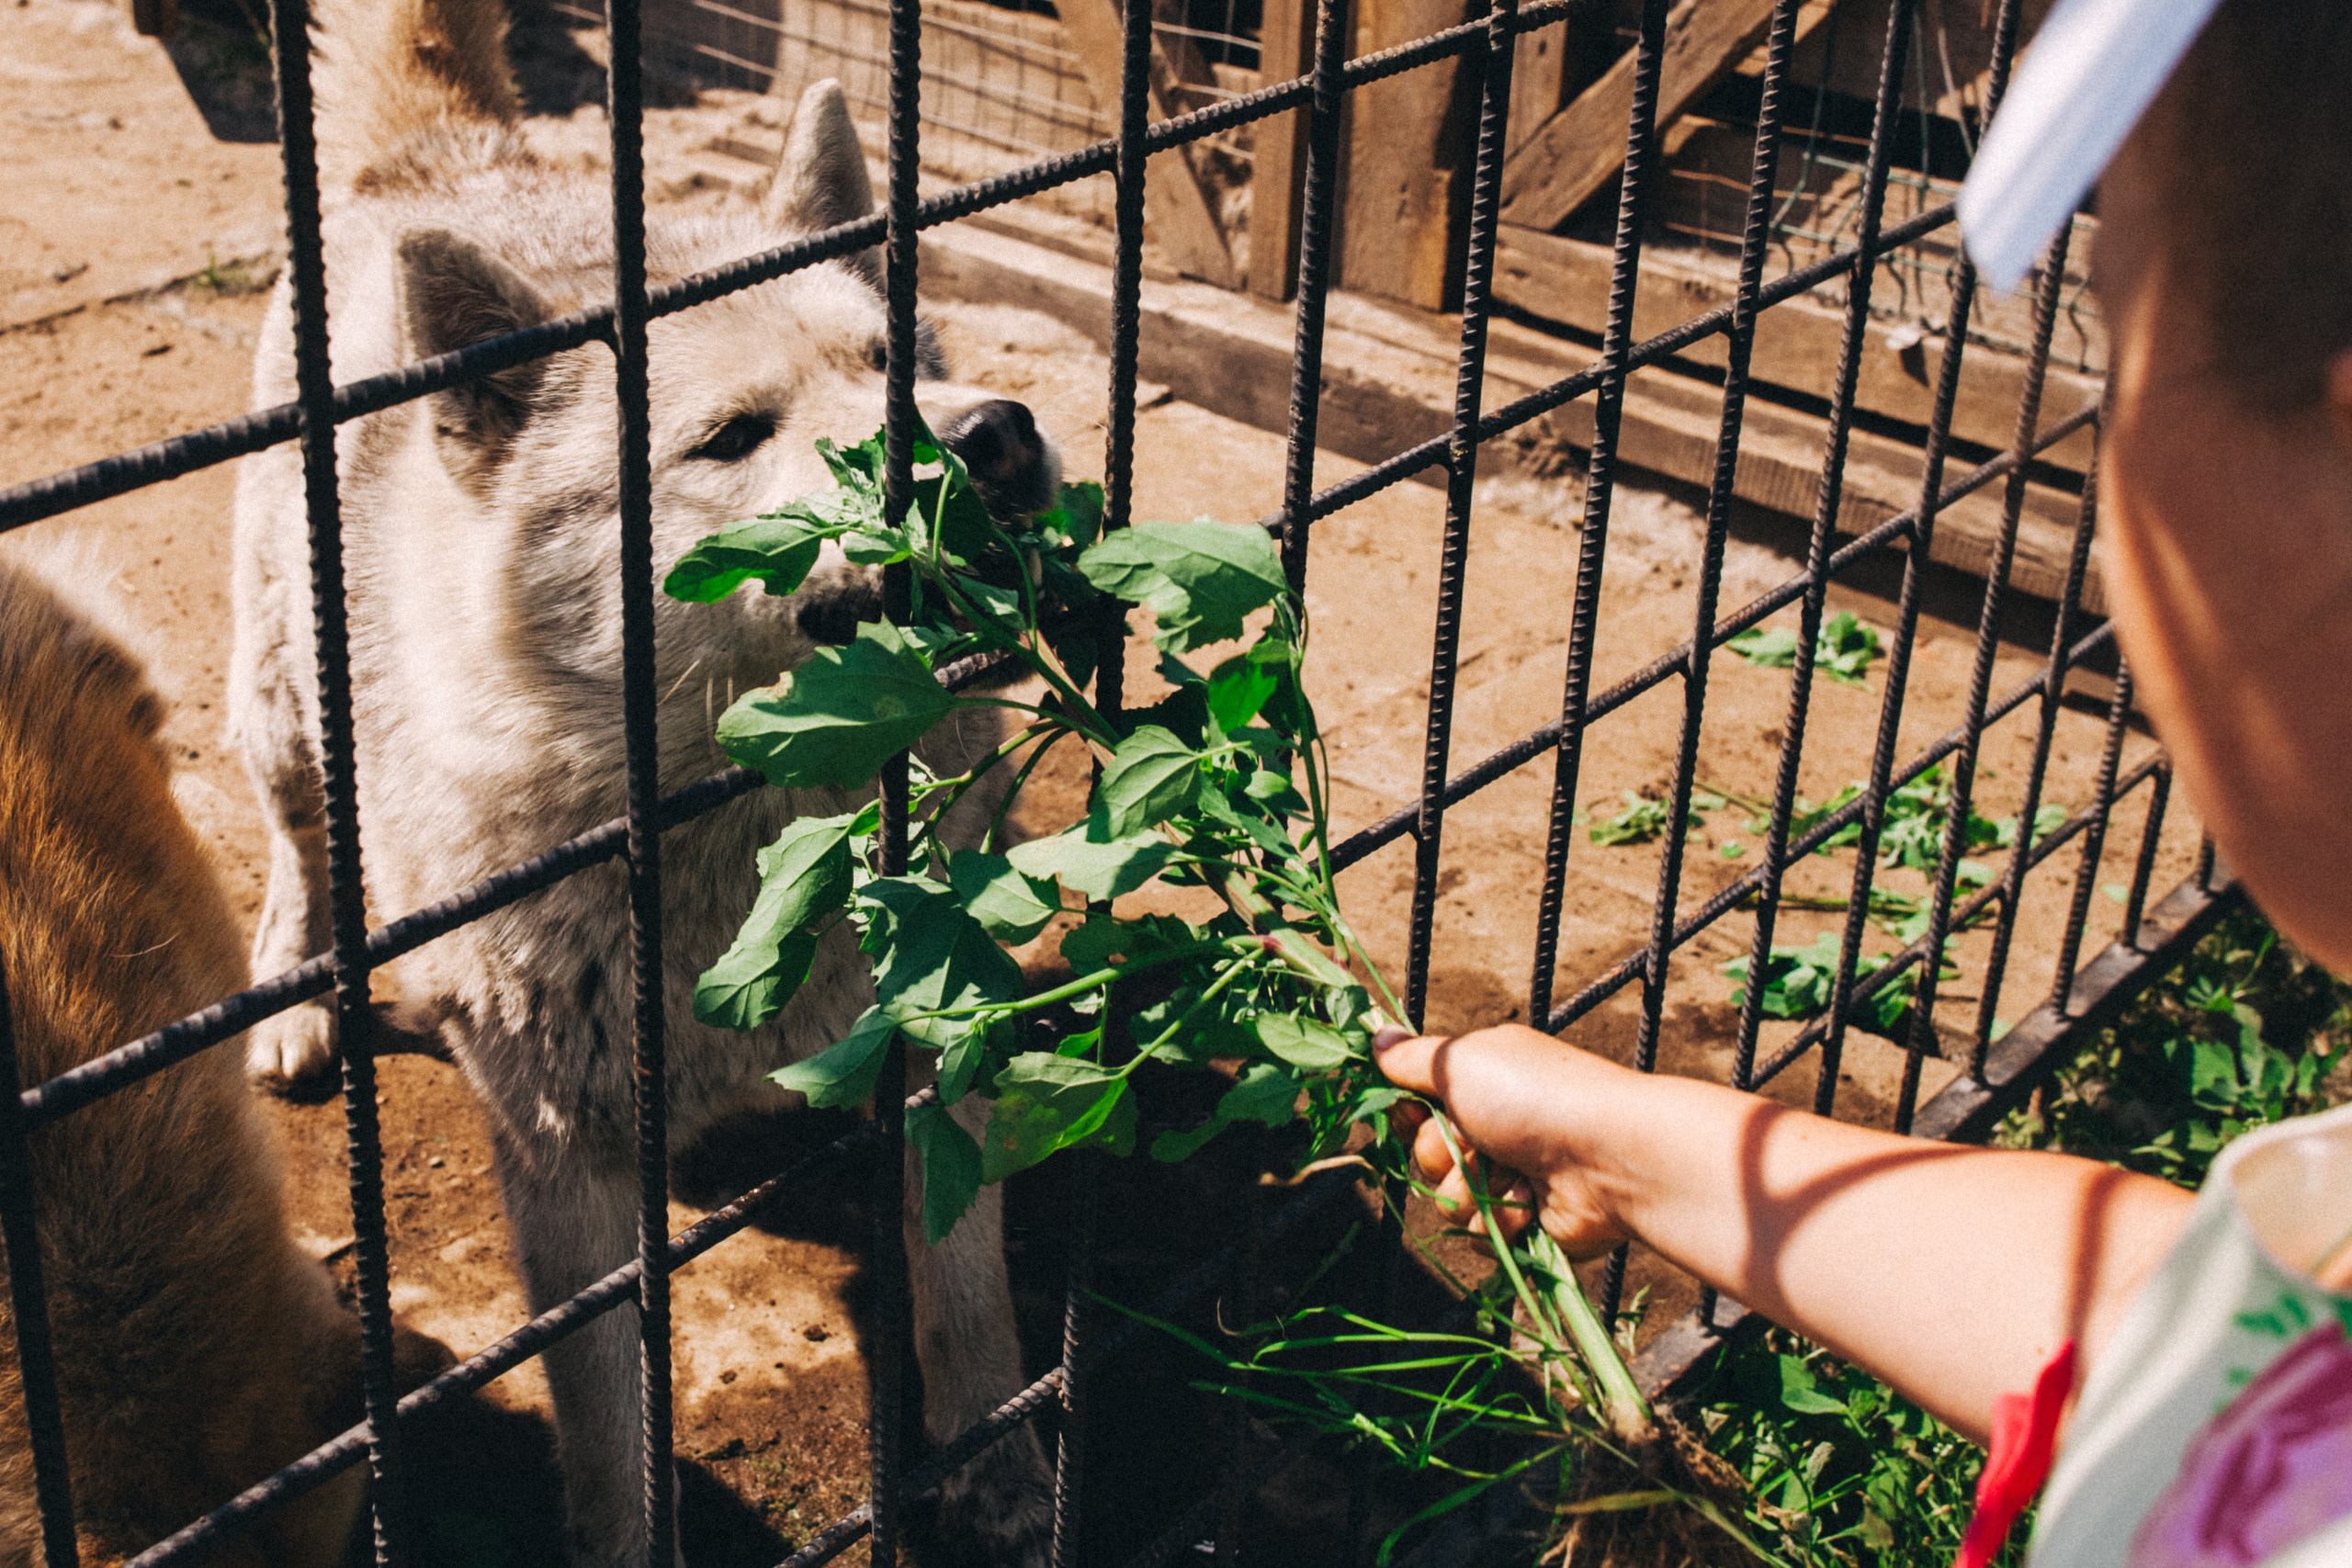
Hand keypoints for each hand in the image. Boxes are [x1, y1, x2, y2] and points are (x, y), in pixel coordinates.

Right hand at [1374, 1024, 1635, 1259]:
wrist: (1609, 1157)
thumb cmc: (1534, 1097)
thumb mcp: (1462, 1061)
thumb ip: (1412, 1058)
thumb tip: (1377, 1037)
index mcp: (1480, 1082)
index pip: (1413, 1107)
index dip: (1407, 1116)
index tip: (1414, 1113)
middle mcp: (1493, 1127)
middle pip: (1424, 1158)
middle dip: (1441, 1155)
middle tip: (1475, 1142)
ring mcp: (1511, 1175)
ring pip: (1449, 1202)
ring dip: (1472, 1190)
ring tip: (1511, 1174)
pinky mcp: (1527, 1221)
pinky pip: (1482, 1234)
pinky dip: (1502, 1219)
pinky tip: (1532, 1201)